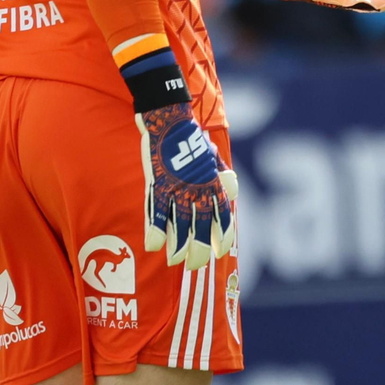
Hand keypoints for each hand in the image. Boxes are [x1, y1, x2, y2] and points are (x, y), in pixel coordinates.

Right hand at [136, 102, 237, 269]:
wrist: (170, 119)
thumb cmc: (190, 137)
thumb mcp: (213, 156)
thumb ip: (221, 175)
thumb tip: (231, 191)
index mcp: (214, 182)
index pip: (222, 214)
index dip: (222, 235)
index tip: (220, 252)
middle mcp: (198, 188)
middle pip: (202, 226)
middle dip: (200, 248)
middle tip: (196, 265)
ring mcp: (178, 188)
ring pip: (180, 224)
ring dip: (179, 246)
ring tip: (176, 261)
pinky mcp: (158, 185)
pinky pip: (157, 213)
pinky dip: (156, 230)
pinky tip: (154, 247)